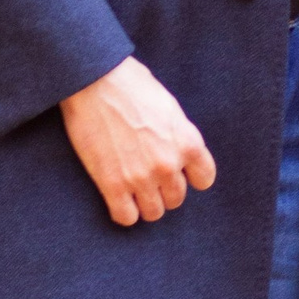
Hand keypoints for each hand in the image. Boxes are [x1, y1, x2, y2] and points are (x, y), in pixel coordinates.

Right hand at [61, 55, 217, 227]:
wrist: (94, 81)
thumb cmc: (131, 84)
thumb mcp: (169, 107)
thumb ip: (178, 135)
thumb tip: (177, 151)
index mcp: (188, 142)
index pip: (204, 179)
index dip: (190, 176)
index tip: (178, 171)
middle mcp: (169, 164)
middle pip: (176, 198)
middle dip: (164, 189)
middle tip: (148, 175)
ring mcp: (141, 177)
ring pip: (154, 212)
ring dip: (145, 203)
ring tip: (133, 189)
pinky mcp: (112, 184)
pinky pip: (126, 217)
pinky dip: (124, 211)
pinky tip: (118, 197)